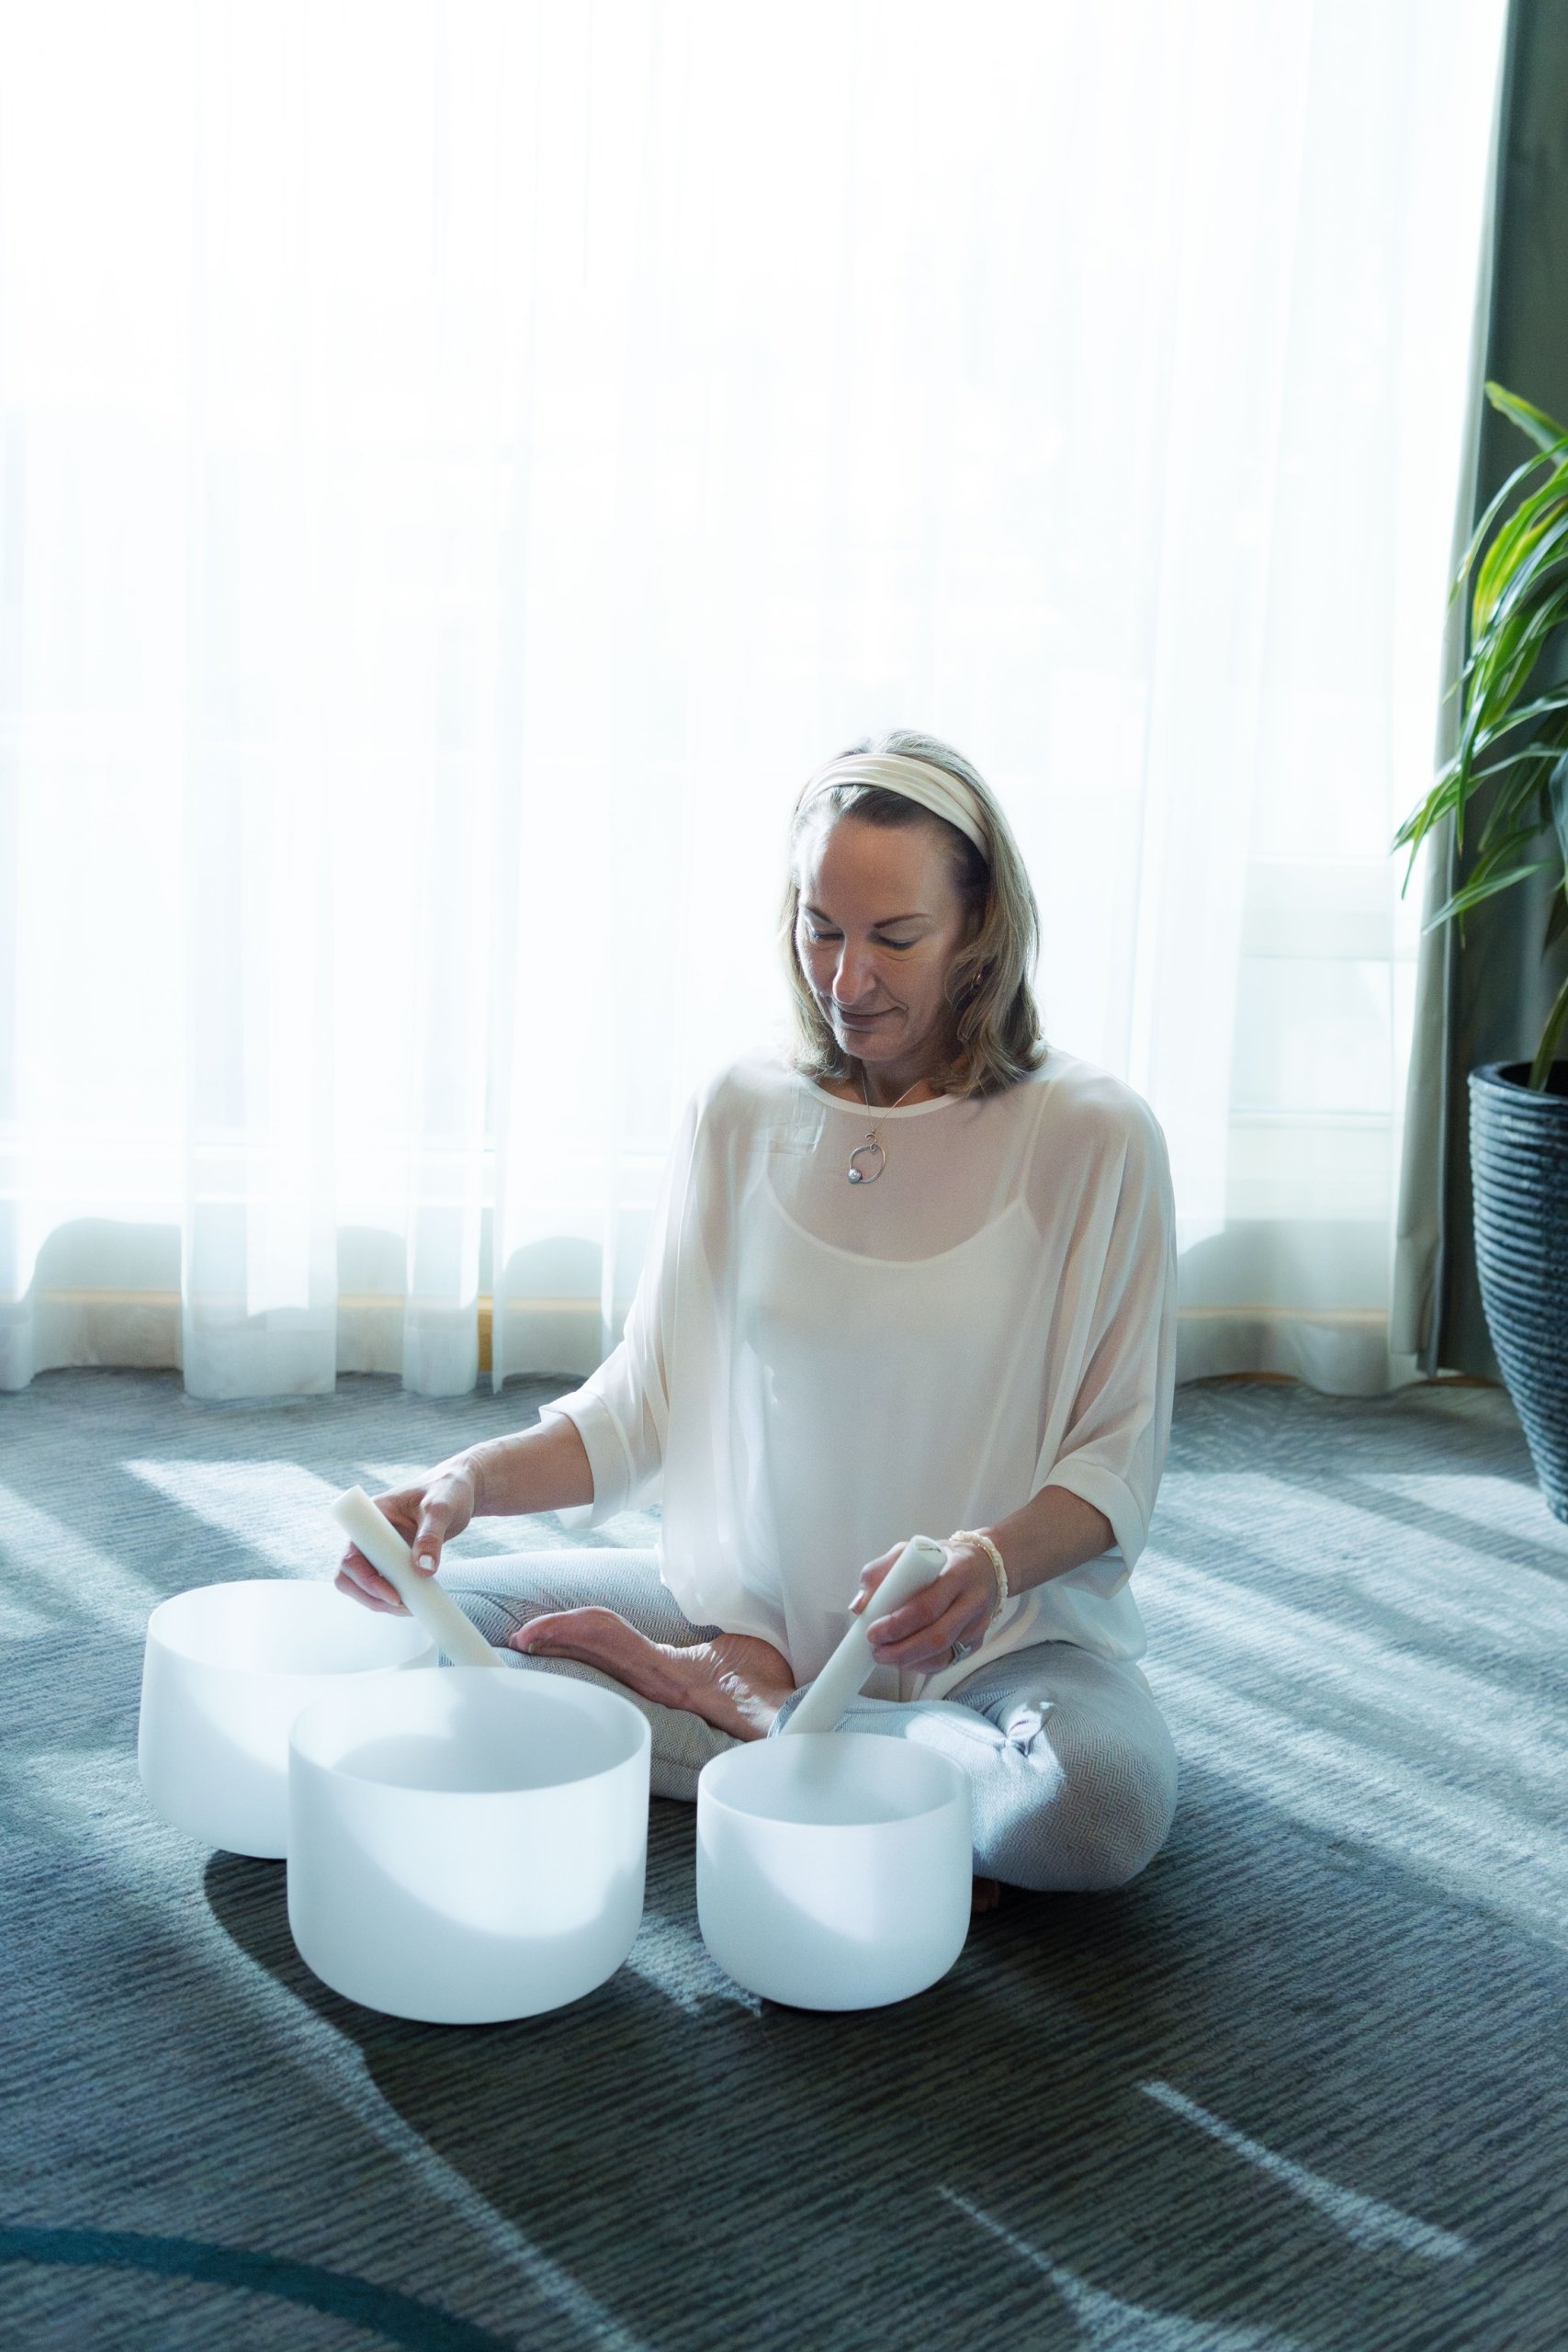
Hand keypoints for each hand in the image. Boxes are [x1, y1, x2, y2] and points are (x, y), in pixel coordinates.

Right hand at [334, 1460, 478, 1612]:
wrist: (460, 1492)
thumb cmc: (447, 1490)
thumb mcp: (441, 1509)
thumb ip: (431, 1536)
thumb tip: (423, 1570)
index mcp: (371, 1517)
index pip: (352, 1556)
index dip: (365, 1580)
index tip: (394, 1594)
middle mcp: (369, 1534)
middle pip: (349, 1575)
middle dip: (372, 1597)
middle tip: (405, 1607)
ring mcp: (378, 1548)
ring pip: (363, 1585)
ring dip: (381, 1602)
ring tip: (412, 1607)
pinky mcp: (391, 1559)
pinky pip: (382, 1584)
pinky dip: (392, 1598)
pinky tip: (414, 1601)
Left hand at [850, 1538, 995, 1672]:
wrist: (986, 1566)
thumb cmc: (940, 1560)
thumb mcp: (909, 1552)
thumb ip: (880, 1572)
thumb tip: (859, 1606)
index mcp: (956, 1572)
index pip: (927, 1605)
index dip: (898, 1624)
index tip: (872, 1631)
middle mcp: (972, 1600)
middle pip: (937, 1636)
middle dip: (901, 1650)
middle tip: (875, 1651)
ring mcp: (978, 1624)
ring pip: (944, 1653)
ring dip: (909, 1661)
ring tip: (885, 1656)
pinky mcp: (978, 1641)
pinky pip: (949, 1661)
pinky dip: (923, 1665)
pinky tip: (906, 1660)